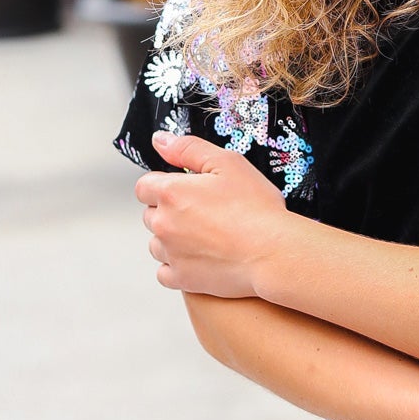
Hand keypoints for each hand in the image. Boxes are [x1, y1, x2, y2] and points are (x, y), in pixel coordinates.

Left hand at [134, 131, 289, 297]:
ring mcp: (171, 254)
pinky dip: (178, 265)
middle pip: (151, 215)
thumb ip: (188, 148)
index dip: (165, 185)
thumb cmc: (256, 208)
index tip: (189, 190)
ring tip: (207, 236)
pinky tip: (202, 257)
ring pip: (158, 244)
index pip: (145, 186)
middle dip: (170, 211)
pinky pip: (166, 272)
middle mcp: (163, 224)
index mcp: (170, 193)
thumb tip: (160, 140)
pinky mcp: (181, 279)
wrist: (273, 253)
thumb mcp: (228, 163)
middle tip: (206, 212)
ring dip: (173, 239)